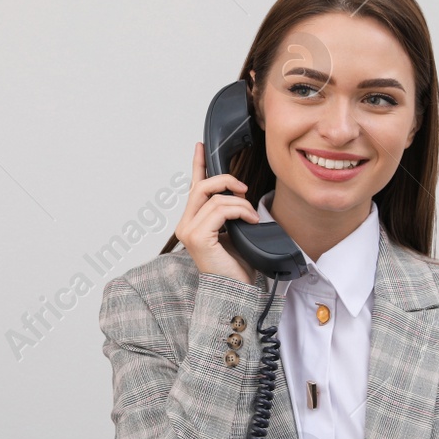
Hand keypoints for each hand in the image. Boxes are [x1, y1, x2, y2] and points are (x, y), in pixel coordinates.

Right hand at [175, 141, 259, 284]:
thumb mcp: (234, 232)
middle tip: (245, 189)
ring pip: (215, 198)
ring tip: (252, 217)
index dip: (198, 165)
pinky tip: (250, 221)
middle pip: (201, 186)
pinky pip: (221, 210)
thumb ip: (229, 212)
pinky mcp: (198, 237)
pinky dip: (240, 211)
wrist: (235, 291)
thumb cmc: (235, 267)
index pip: (193, 187)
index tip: (200, 146)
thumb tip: (238, 192)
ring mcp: (189, 231)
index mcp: (192, 222)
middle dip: (226, 180)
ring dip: (240, 203)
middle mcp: (185, 225)